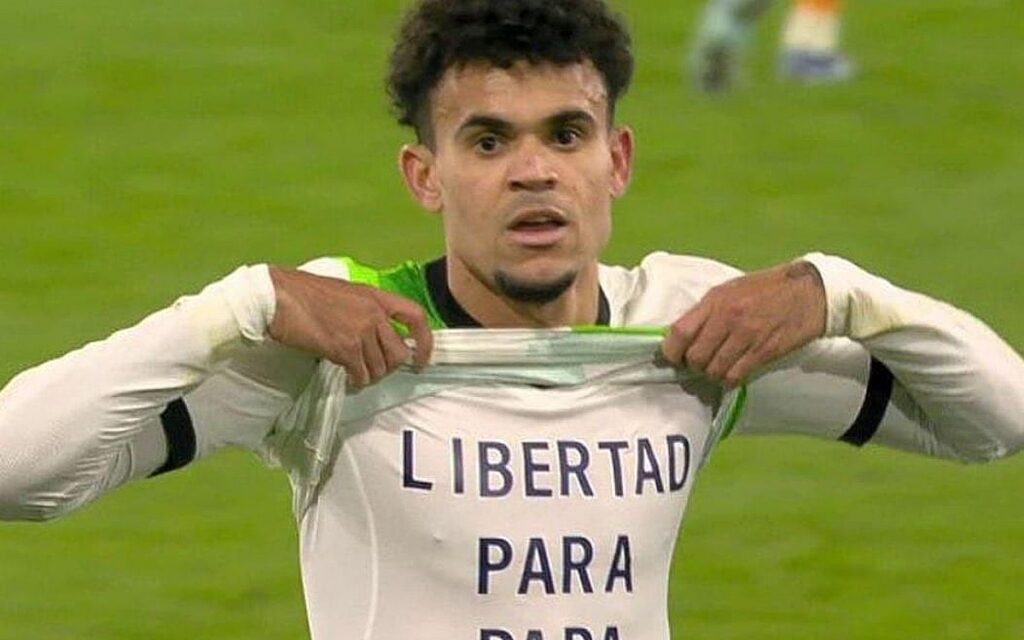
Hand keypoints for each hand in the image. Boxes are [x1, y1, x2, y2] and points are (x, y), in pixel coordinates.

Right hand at [267, 266, 432, 386]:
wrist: (278, 296)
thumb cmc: (306, 293)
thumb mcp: (347, 294)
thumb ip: (367, 310)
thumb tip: (380, 337)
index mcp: (377, 296)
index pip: (416, 316)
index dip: (426, 341)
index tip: (421, 359)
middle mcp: (374, 313)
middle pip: (400, 353)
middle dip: (390, 367)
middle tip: (374, 369)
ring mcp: (361, 331)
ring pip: (381, 368)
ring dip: (370, 377)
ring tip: (356, 374)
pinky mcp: (344, 348)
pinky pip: (361, 375)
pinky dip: (356, 382)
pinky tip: (347, 378)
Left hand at [661, 261, 825, 387]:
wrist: (808, 292)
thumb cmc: (765, 288)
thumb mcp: (729, 290)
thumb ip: (706, 311)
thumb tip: (682, 335)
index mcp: (715, 301)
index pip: (679, 332)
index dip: (671, 351)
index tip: (675, 356)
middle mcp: (728, 318)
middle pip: (695, 357)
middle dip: (694, 365)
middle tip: (701, 363)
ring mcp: (747, 336)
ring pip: (714, 371)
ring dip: (713, 374)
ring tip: (719, 367)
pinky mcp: (764, 352)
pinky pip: (736, 376)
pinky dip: (730, 379)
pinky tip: (734, 371)